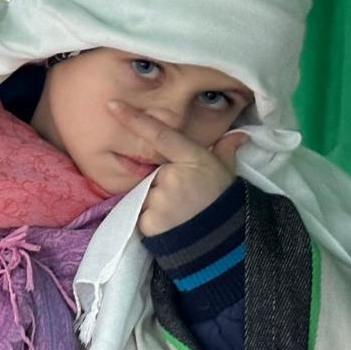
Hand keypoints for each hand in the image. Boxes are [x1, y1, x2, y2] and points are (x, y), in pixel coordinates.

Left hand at [107, 101, 246, 236]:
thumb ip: (225, 151)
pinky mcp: (149, 221)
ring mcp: (159, 199)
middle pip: (152, 172)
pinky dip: (151, 218)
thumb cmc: (225, 202)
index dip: (134, 119)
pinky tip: (171, 224)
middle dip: (161, 182)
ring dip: (156, 201)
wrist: (227, 244)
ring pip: (146, 194)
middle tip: (182, 197)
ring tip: (179, 213)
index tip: (112, 105)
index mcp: (192, 159)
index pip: (159, 135)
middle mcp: (172, 176)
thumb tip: (238, 134)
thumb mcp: (227, 174)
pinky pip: (141, 214)